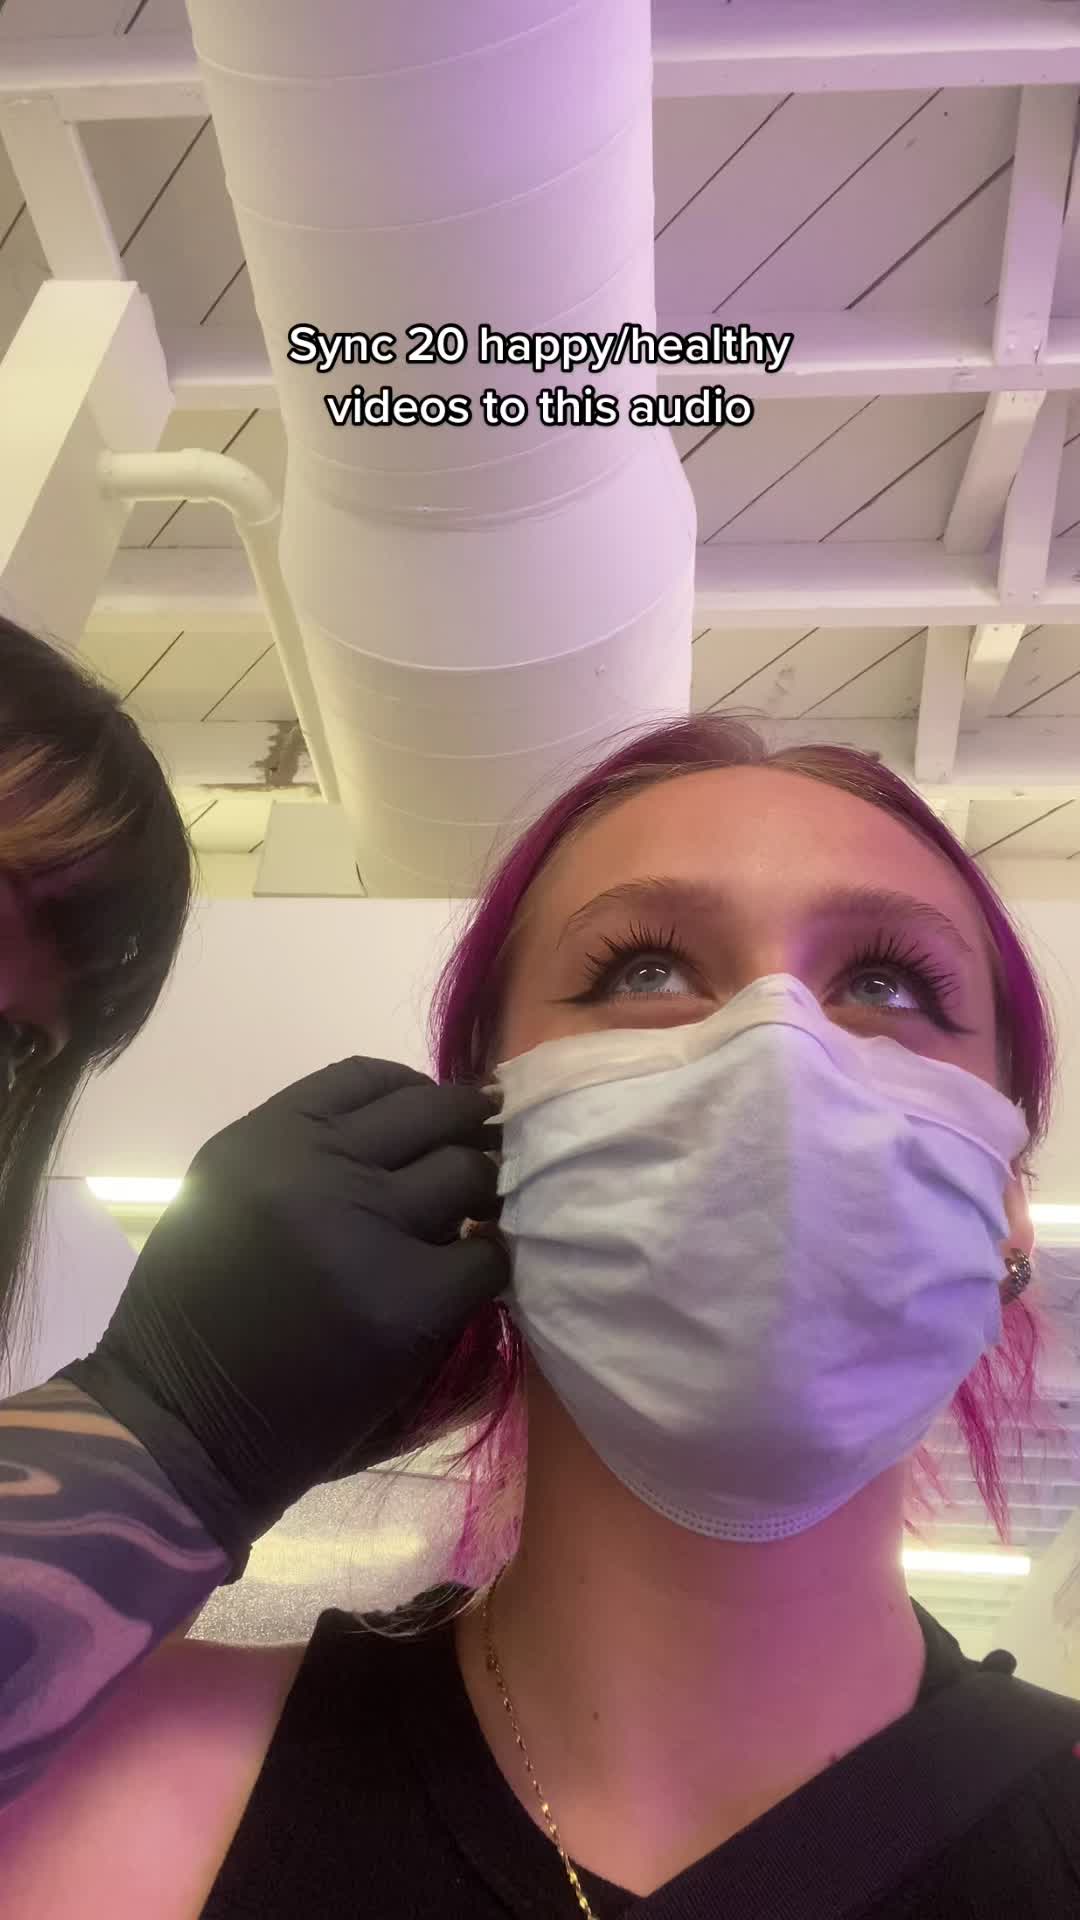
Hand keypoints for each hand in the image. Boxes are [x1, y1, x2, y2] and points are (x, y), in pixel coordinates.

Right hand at [62, 1060, 506, 1568]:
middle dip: (471, 1128)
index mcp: (264, 1139)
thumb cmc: (193, 1324)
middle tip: (492, 1150)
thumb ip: (298, 1160)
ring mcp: (368, 1230)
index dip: (419, 1093)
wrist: (180, 1431)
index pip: (370, 1077)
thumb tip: (397, 1139)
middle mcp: (316, 1168)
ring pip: (469, 1175)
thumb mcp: (223, 1202)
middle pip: (433, 1114)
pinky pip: (486, 1260)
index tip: (440, 1117)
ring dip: (485, 1195)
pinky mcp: (410, 1303)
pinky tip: (471, 1281)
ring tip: (482, 1218)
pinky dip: (489, 1266)